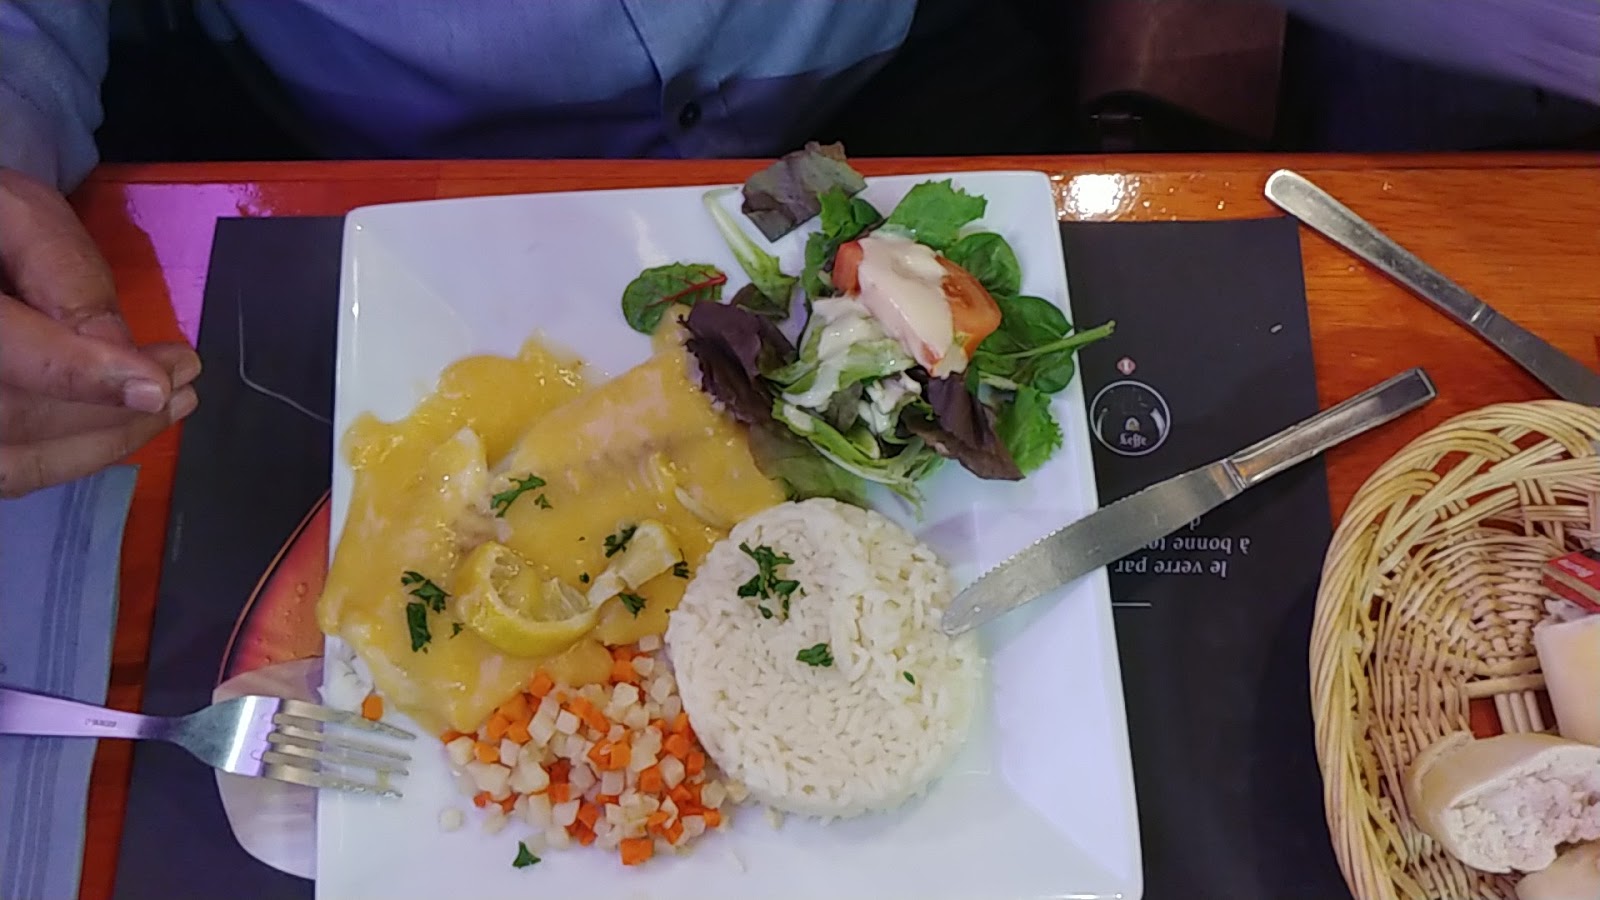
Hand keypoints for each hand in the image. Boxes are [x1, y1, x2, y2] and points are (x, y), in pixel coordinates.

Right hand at [0, 167, 199, 497]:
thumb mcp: (12, 211)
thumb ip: (61, 270)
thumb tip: (116, 350)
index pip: (6, 352)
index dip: (81, 375)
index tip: (156, 387)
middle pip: (12, 419)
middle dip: (108, 412)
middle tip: (183, 385)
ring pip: (11, 462)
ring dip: (99, 442)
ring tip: (169, 407)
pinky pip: (6, 469)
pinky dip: (67, 455)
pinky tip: (119, 428)